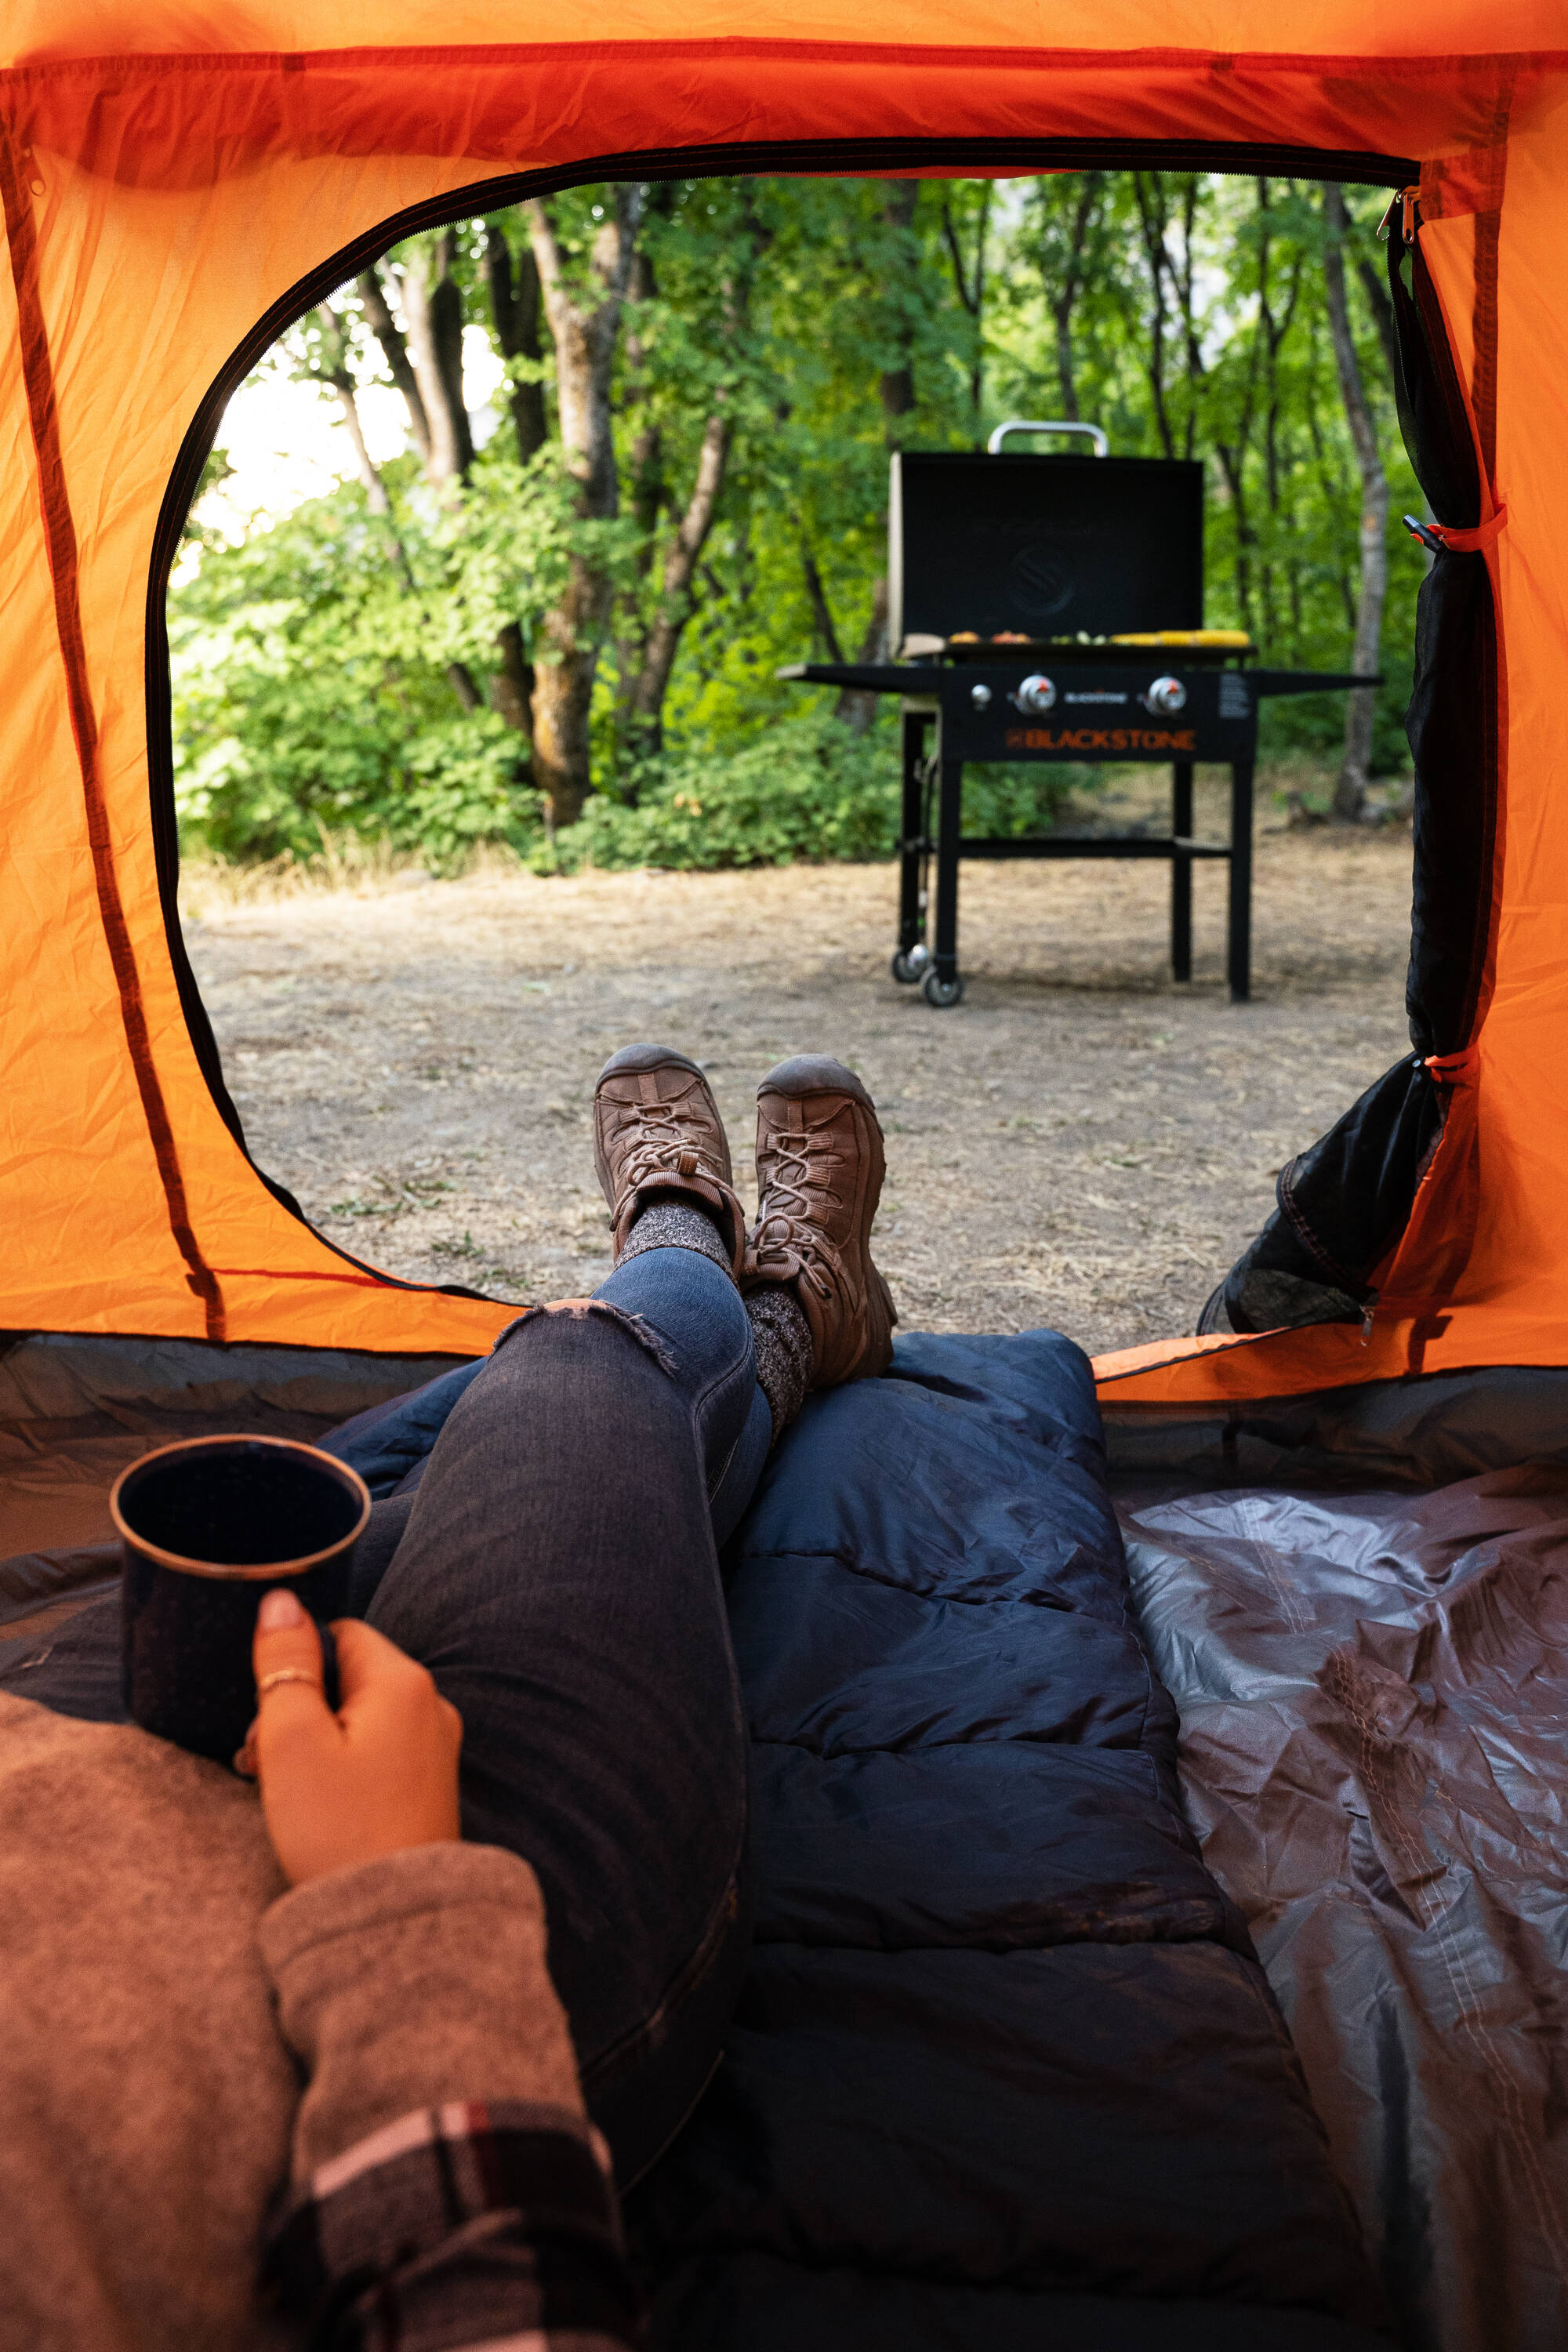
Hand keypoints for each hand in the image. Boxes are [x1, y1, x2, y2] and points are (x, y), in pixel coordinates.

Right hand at [238, 1588, 462, 1886]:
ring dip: (314, 1742)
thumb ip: (285, 1664)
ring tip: (283, 1788)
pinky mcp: (428, 1787)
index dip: (294, 1666)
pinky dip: (341, 1767)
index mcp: (403, 1682)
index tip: (266, 1712)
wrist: (393, 1919)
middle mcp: (431, 1706)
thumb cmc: (339, 1831)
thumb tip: (282, 1599)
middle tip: (264, 1759)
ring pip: (359, 1718)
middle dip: (299, 1709)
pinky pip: (377, 1753)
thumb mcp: (293, 1740)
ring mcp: (435, 1749)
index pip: (340, 1634)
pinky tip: (315, 1805)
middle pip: (350, 1677)